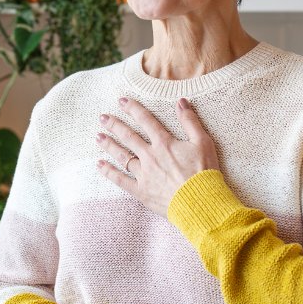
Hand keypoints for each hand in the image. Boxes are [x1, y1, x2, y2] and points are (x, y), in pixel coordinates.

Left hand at [96, 97, 220, 216]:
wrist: (200, 202)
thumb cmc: (204, 172)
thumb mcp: (203, 142)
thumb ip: (190, 121)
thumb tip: (181, 101)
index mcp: (164, 143)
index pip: (145, 121)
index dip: (133, 109)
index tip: (121, 101)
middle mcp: (150, 156)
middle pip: (128, 137)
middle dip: (114, 125)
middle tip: (103, 117)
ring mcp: (144, 174)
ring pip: (122, 156)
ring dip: (109, 145)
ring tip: (98, 137)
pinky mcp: (141, 191)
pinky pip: (121, 180)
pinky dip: (109, 172)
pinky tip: (99, 166)